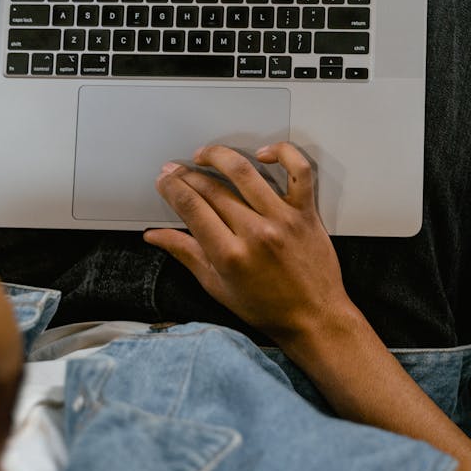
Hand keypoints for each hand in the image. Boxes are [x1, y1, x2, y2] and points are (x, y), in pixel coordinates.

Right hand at [146, 143, 358, 347]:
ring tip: (205, 154)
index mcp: (230, 255)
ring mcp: (283, 219)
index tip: (164, 180)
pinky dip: (282, 153)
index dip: (172, 188)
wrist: (314, 317)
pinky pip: (299, 171)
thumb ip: (186, 254)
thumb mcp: (218, 287)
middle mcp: (256, 233)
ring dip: (219, 156)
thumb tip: (156, 236)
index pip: (191, 208)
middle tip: (176, 169)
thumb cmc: (268, 308)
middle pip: (212, 189)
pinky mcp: (306, 212)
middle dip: (187, 174)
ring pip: (245, 172)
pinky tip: (262, 154)